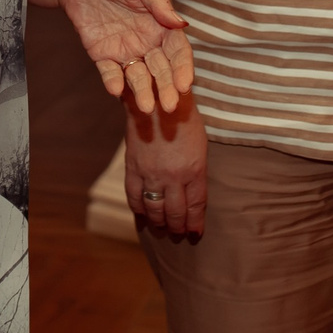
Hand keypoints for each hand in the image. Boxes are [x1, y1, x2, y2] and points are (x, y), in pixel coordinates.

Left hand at [58, 0, 192, 113]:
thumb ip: (158, 2)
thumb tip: (182, 24)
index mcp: (161, 25)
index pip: (177, 51)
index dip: (182, 68)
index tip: (185, 84)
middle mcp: (147, 41)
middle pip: (161, 69)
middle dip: (166, 87)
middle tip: (169, 106)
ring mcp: (124, 49)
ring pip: (138, 76)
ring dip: (143, 91)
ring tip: (146, 107)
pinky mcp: (102, 54)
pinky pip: (109, 72)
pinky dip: (112, 81)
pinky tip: (114, 89)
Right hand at [124, 96, 207, 236]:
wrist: (156, 98)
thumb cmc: (184, 118)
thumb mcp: (200, 144)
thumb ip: (196, 170)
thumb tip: (193, 194)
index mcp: (194, 169)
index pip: (196, 206)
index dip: (195, 223)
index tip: (195, 233)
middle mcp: (173, 175)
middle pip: (175, 212)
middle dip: (178, 227)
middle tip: (179, 234)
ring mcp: (151, 172)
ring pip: (154, 208)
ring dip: (159, 223)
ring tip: (163, 228)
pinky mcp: (133, 167)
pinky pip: (134, 196)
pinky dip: (139, 209)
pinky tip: (143, 216)